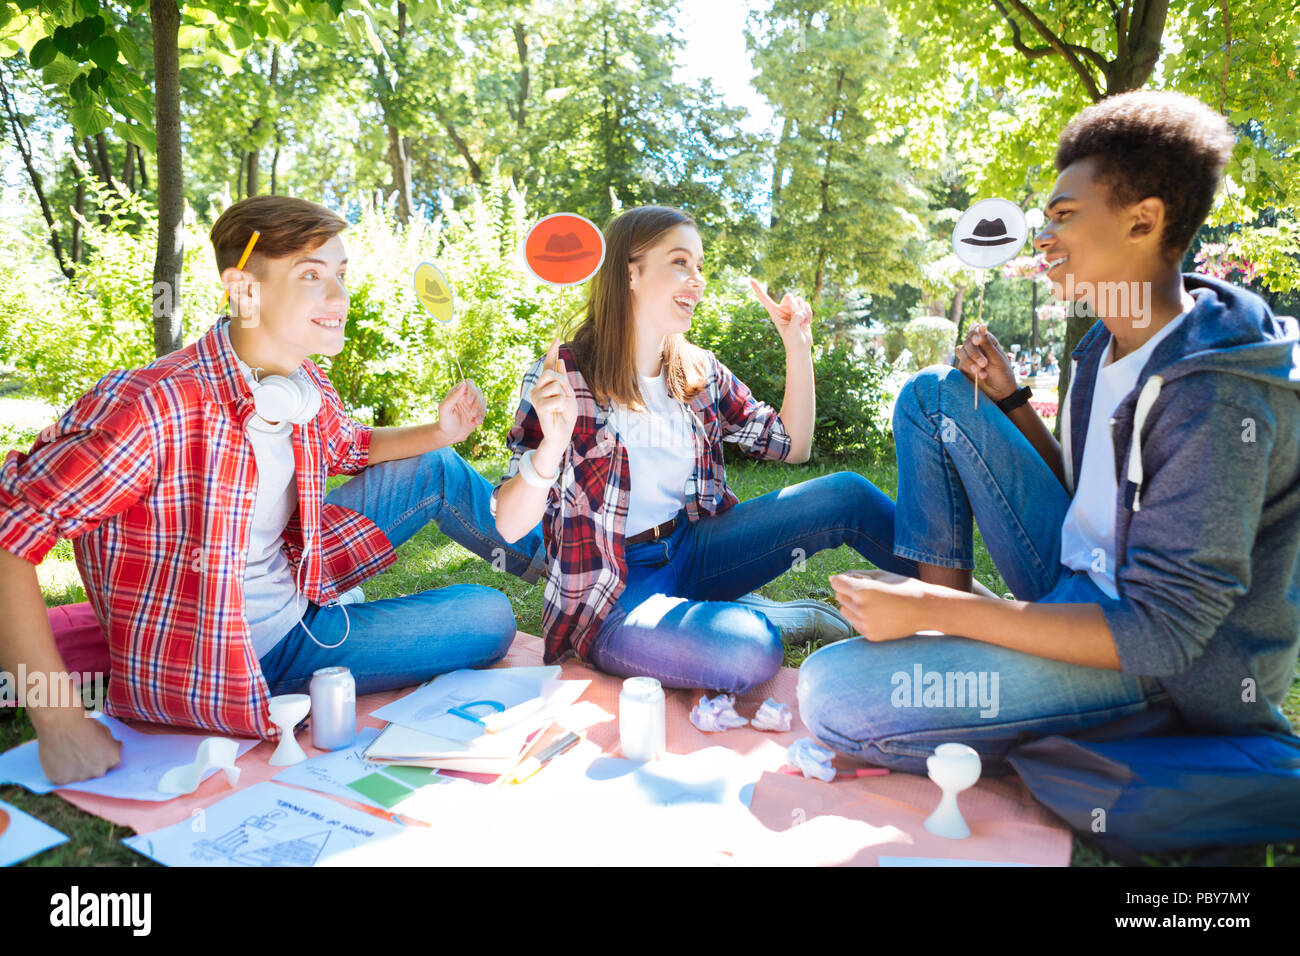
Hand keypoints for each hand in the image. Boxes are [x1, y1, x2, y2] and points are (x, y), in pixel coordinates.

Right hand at [34, 711, 122, 785]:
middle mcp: (99, 771)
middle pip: (96, 771)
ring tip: (67, 752)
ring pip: (79, 776)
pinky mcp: (61, 780)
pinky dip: (59, 771)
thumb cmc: (83, 722)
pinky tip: (57, 758)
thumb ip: (110, 743)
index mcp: (113, 758)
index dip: (102, 755)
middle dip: (91, 763)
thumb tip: (115, 747)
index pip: (111, 762)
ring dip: (75, 768)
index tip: (94, 749)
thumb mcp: (105, 730)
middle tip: (80, 751)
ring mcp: (80, 777)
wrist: (60, 722)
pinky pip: (62, 778)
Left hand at [435, 379, 486, 444]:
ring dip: (481, 410)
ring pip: (483, 401)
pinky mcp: (477, 413)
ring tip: (474, 420)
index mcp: (457, 392)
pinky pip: (484, 411)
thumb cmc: (444, 421)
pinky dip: (481, 417)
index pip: (469, 383)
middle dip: (477, 403)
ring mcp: (473, 405)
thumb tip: (463, 384)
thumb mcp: (445, 408)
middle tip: (472, 413)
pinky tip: (475, 423)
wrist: (449, 435)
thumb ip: (453, 396)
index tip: (469, 401)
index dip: (472, 389)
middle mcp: (466, 396)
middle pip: (478, 392)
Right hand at [529, 339, 577, 453]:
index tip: (556, 338)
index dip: (551, 352)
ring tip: (561, 407)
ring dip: (565, 396)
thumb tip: (560, 361)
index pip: (548, 366)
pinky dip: (563, 405)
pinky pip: (558, 398)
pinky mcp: (539, 406)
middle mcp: (537, 389)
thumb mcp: (567, 394)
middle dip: (564, 383)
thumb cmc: (565, 415)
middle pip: (551, 373)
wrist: (562, 433)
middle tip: (567, 396)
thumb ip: (562, 379)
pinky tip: (557, 413)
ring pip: (556, 385)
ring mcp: (536, 397)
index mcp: (544, 385)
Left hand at [749, 278, 812, 350]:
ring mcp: (792, 309)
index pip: (765, 299)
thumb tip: (801, 311)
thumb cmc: (793, 341)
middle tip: (797, 317)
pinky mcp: (801, 311)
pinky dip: (809, 313)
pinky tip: (806, 323)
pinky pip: (806, 304)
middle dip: (795, 305)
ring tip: (801, 324)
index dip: (758, 289)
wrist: (801, 347)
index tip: (750, 280)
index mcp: (774, 313)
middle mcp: (782, 309)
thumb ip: (795, 319)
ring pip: (799, 299)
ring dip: (803, 311)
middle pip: (789, 296)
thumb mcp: (792, 331)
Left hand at [828, 569, 947, 640]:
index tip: (848, 580)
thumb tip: (833, 578)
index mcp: (862, 591)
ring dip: (852, 606)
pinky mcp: (870, 635)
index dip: (841, 580)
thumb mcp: (881, 575)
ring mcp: (865, 624)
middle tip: (866, 590)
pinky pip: (856, 624)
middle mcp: (861, 608)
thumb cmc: (903, 588)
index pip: (837, 583)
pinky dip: (861, 618)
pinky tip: (878, 614)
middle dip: (847, 591)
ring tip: (873, 603)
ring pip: (845, 612)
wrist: (925, 610)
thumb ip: (856, 576)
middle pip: (839, 597)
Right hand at [955, 324, 1016, 401]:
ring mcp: (968, 357)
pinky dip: (969, 368)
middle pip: (967, 342)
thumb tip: (982, 325)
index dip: (974, 333)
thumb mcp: (997, 359)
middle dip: (975, 353)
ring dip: (970, 361)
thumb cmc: (1002, 374)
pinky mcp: (963, 367)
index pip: (975, 330)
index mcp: (987, 342)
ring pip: (960, 351)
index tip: (977, 340)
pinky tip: (979, 375)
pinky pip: (960, 363)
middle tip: (985, 363)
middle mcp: (977, 348)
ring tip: (982, 372)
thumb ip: (987, 343)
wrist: (1000, 393)